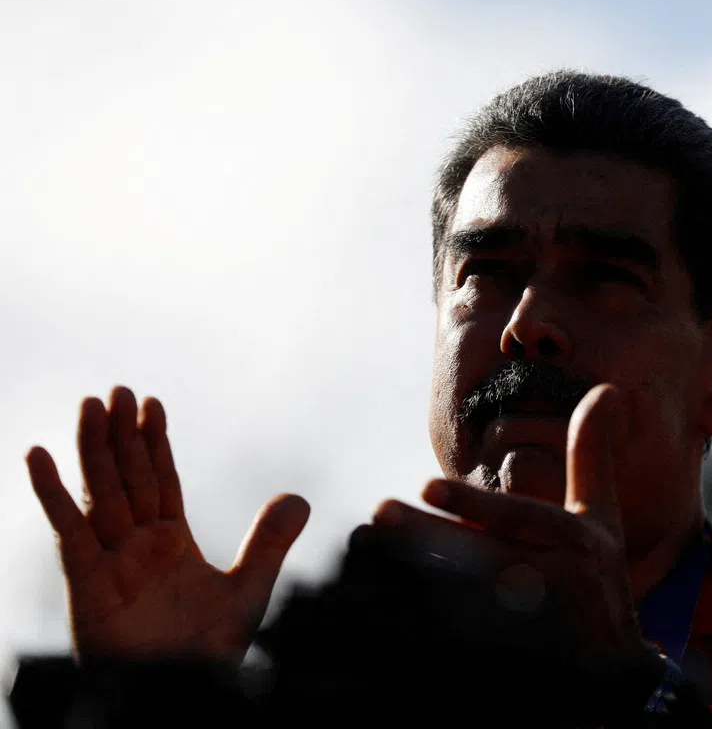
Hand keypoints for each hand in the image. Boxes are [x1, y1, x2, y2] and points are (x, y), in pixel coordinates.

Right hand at [26, 387, 309, 665]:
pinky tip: (39, 456)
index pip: (161, 479)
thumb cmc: (207, 652)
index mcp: (171, 542)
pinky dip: (53, 494)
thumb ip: (269, 543)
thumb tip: (299, 497)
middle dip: (122, 435)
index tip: (151, 403)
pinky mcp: (87, 583)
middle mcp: (137, 545)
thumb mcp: (249, 589)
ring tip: (89, 405)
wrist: (183, 694)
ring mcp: (110, 561)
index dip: (154, 442)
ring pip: (99, 493)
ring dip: (92, 450)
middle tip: (116, 390)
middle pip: (127, 477)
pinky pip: (68, 531)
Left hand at [371, 384, 660, 710]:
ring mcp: (542, 634)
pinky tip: (385, 616)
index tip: (425, 486)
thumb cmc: (599, 581)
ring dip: (419, 583)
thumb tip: (605, 390)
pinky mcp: (520, 670)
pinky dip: (427, 635)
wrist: (618, 677)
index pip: (518, 520)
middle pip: (486, 559)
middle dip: (431, 538)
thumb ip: (591, 456)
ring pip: (470, 605)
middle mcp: (564, 586)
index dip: (474, 504)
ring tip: (367, 559)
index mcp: (578, 543)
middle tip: (378, 515)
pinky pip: (466, 652)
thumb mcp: (602, 518)